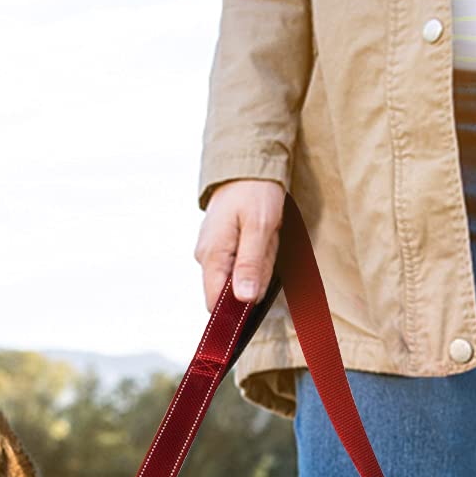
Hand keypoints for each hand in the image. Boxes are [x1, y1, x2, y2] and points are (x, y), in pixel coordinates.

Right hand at [195, 179, 285, 310]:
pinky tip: (263, 237)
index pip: (215, 303)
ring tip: (266, 237)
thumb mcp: (259, 228)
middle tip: (269, 247)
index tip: (259, 296)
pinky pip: (243, 263)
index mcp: (212, 255)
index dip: (236, 311)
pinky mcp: (221, 246)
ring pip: (241, 277)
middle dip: (257, 278)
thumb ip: (251, 265)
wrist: (246, 166)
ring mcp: (213, 251)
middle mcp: (206, 257)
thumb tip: (243, 299)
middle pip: (233, 291)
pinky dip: (258, 255)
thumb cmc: (254, 192)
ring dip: (260, 265)